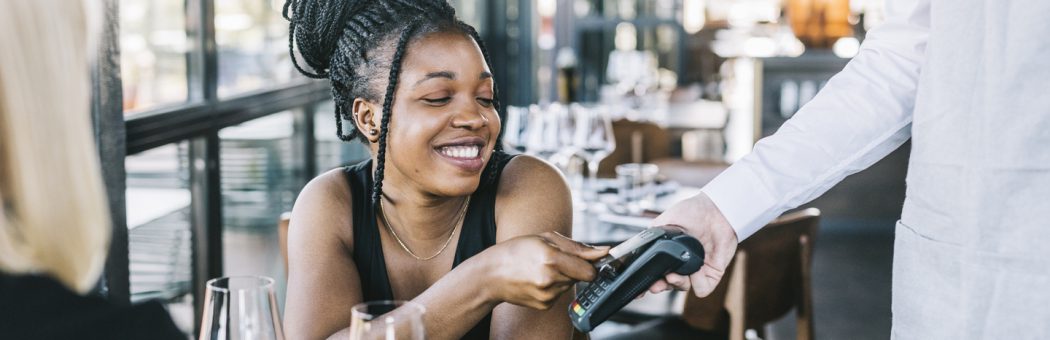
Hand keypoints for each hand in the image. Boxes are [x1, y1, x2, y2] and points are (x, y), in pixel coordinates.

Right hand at [475, 232, 608, 309]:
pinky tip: (539, 279)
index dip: (595, 264)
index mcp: (551, 259)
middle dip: (577, 266)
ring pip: (571, 284)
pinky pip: (561, 293)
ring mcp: (548, 296)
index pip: (590, 271)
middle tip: (559, 258)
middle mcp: (550, 280)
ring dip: (564, 275)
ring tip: (543, 267)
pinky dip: (555, 285)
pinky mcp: (545, 305)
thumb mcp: (545, 238)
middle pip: (582, 276)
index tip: (599, 259)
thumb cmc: (516, 251)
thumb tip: (603, 252)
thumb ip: (577, 247)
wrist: (490, 275)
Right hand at [648, 193, 737, 296]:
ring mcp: (696, 271)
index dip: (648, 282)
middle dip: (658, 287)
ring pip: (681, 288)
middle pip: (666, 285)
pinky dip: (696, 282)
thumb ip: (653, 235)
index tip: (642, 287)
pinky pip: (701, 289)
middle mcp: (681, 264)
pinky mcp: (711, 274)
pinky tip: (695, 270)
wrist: (717, 211)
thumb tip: (642, 249)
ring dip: (676, 283)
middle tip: (655, 285)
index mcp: (668, 254)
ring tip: (673, 275)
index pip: (655, 273)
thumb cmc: (693, 212)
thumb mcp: (666, 221)